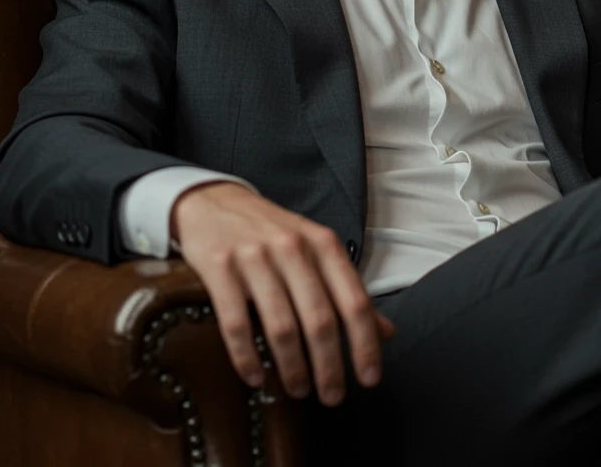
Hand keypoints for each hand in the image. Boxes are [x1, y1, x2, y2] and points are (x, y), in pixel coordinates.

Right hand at [171, 181, 395, 405]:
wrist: (214, 202)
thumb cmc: (272, 233)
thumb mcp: (315, 250)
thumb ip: (348, 290)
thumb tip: (386, 333)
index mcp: (323, 244)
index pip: (354, 301)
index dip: (365, 345)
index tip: (369, 380)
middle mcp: (293, 248)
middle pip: (320, 320)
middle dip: (329, 367)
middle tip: (331, 397)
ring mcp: (255, 257)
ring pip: (281, 326)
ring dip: (292, 367)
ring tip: (298, 390)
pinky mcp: (220, 267)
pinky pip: (236, 324)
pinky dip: (247, 358)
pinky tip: (255, 377)